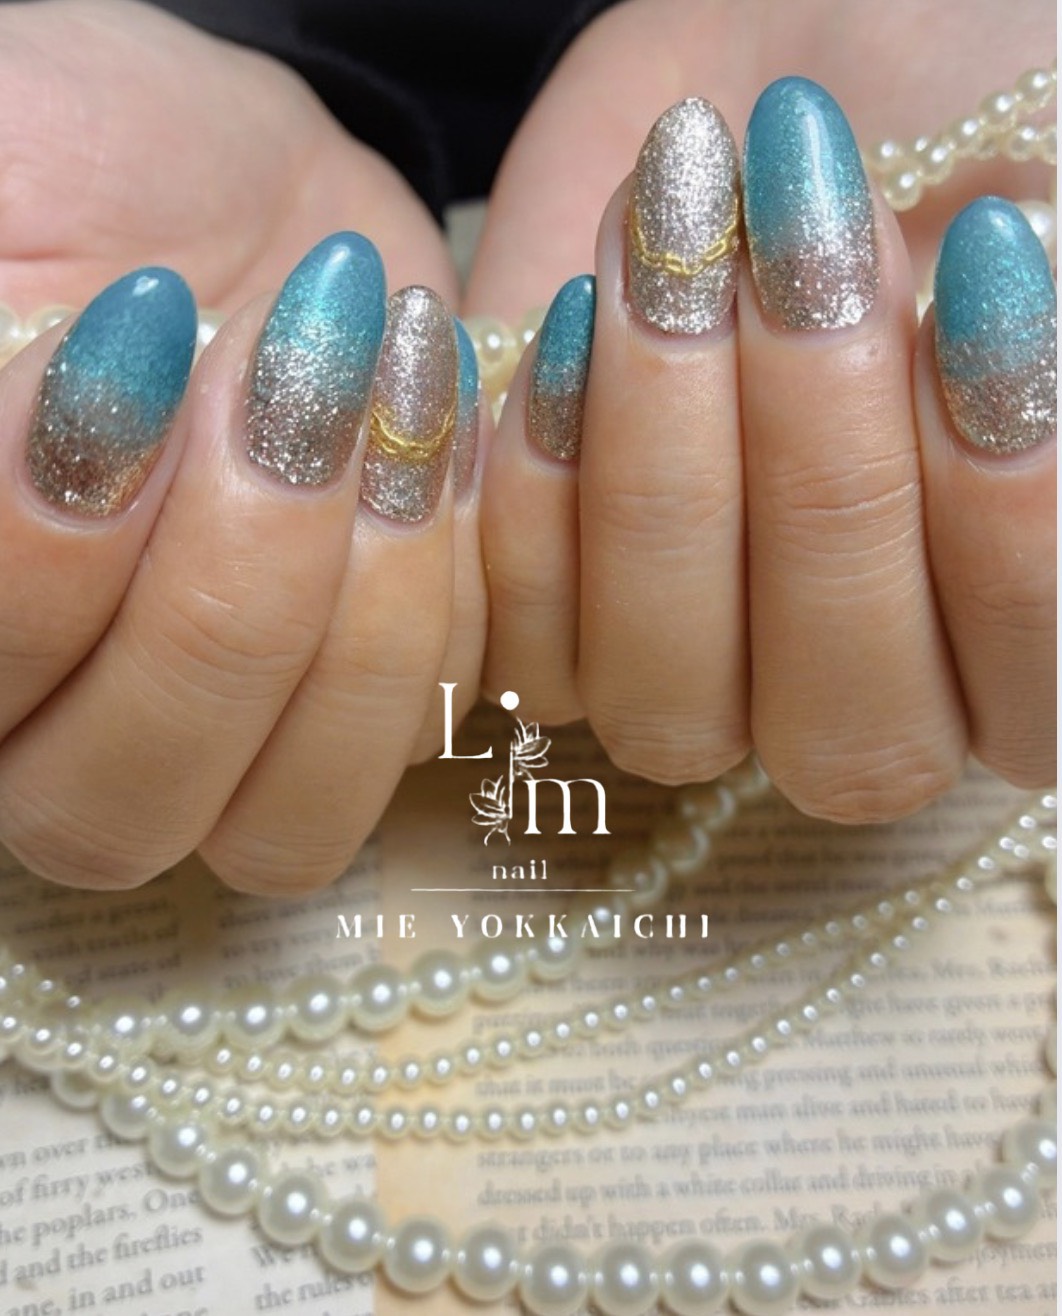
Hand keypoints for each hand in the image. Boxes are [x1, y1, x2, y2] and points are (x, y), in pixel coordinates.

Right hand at [0, 1, 486, 892]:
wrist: (251, 196)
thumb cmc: (91, 173)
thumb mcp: (3, 187)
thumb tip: (29, 435)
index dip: (48, 546)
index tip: (131, 342)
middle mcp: (68, 732)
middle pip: (121, 809)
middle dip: (227, 597)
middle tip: (291, 384)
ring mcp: (232, 744)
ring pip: (287, 826)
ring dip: (363, 621)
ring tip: (396, 406)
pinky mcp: (365, 701)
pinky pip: (427, 738)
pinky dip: (463, 595)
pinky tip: (457, 435)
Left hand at [468, 0, 1054, 820]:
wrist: (759, 97)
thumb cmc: (944, 118)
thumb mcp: (1026, 193)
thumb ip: (1033, 330)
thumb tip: (1012, 322)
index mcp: (1004, 637)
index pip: (1027, 669)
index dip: (1007, 514)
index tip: (986, 262)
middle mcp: (853, 693)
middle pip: (843, 728)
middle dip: (820, 483)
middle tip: (801, 241)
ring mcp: (695, 676)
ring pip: (667, 703)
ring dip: (660, 476)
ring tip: (664, 248)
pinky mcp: (558, 624)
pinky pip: (527, 648)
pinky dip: (534, 489)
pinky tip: (561, 319)